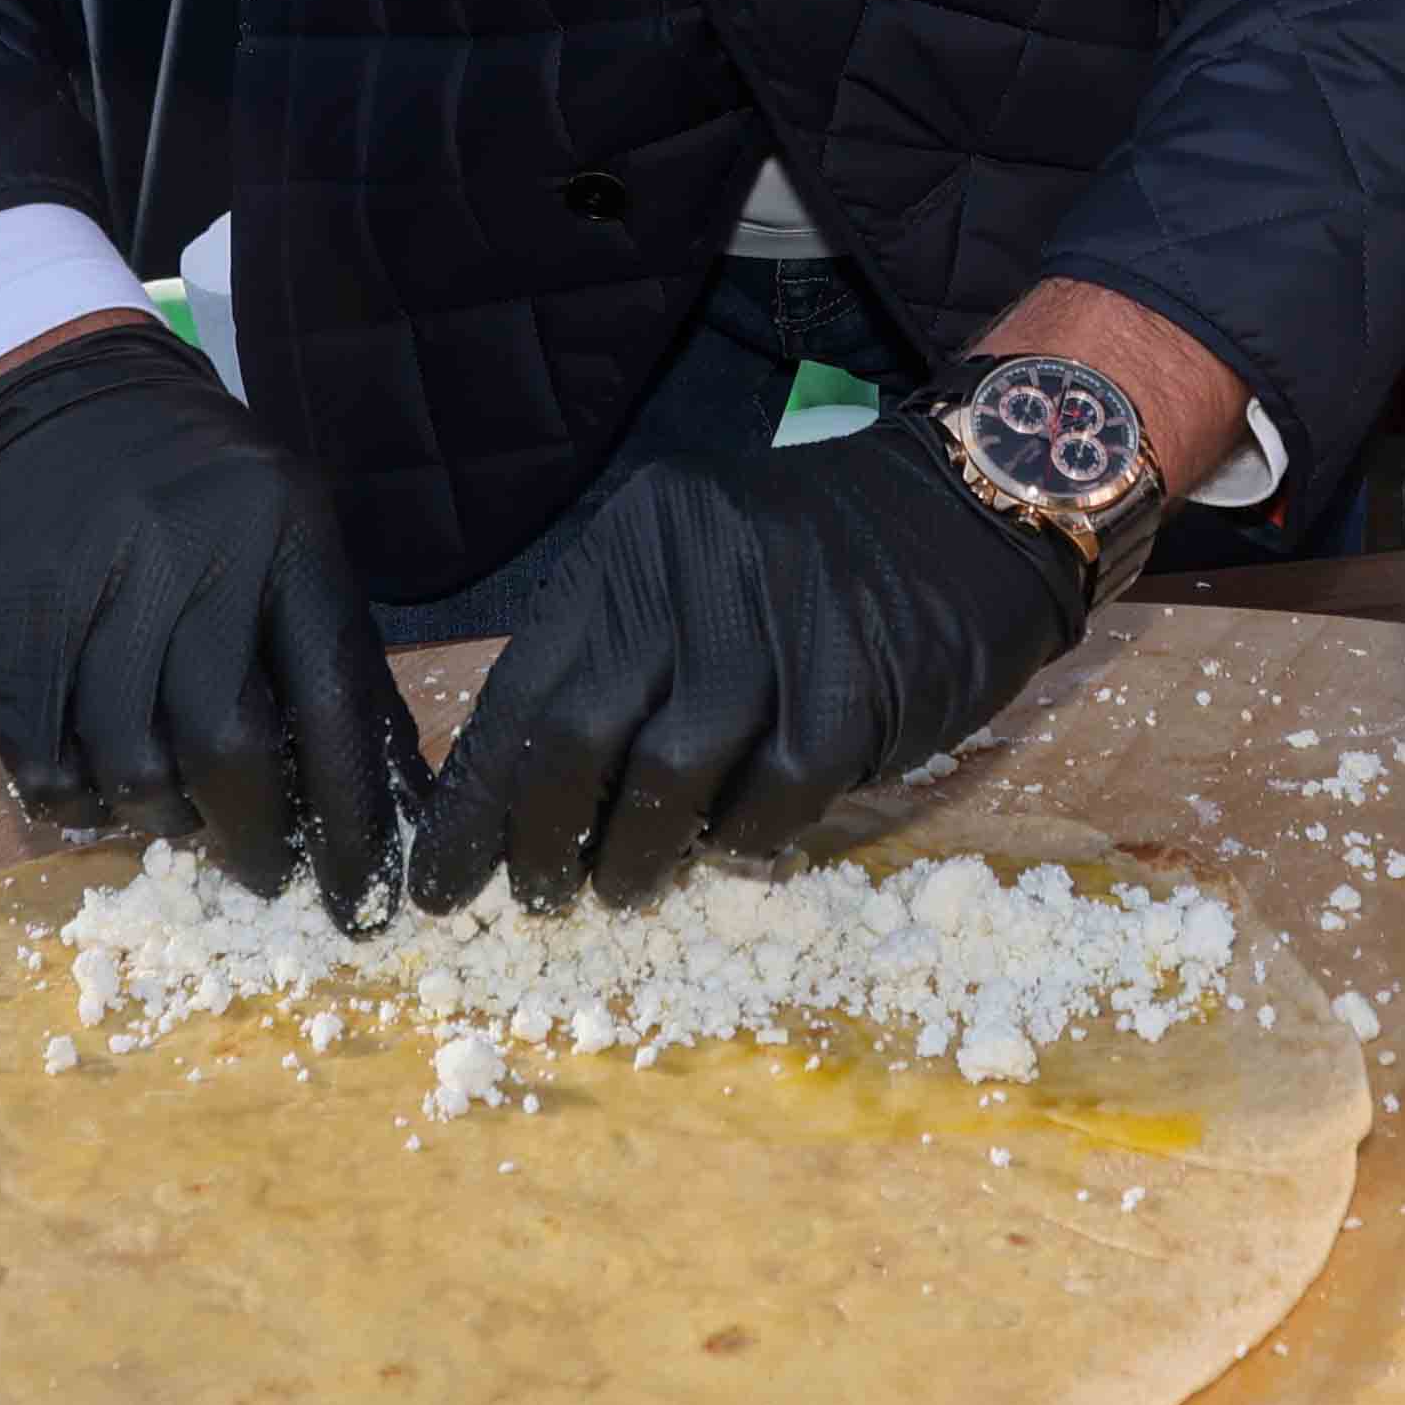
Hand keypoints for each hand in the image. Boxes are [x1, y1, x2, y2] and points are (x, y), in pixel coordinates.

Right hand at [0, 319, 420, 925]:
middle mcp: (185, 553)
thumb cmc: (220, 506)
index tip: (359, 896)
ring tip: (178, 812)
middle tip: (262, 871)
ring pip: (124, 756)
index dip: (350, 816)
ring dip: (159, 816)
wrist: (80, 408)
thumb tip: (397, 813)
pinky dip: (73, 800)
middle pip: (220, 735)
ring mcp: (86, 582)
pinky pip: (34, 754)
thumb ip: (346, 671)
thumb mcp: (304, 549)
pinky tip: (99, 788)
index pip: (331, 699)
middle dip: (250, 832)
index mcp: (283, 535)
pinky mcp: (7, 616)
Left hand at [411, 425, 1092, 917]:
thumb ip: (614, 662)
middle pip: (579, 732)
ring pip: (668, 777)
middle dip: (541, 835)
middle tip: (535, 894)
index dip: (475, 794)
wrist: (966, 511)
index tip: (438, 876)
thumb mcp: (691, 577)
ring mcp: (776, 625)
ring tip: (624, 886)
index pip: (524, 683)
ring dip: (634, 854)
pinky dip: (740, 843)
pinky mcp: (851, 686)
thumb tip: (516, 794)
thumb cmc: (807, 567)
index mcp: (633, 542)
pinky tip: (732, 849)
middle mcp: (692, 570)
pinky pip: (770, 801)